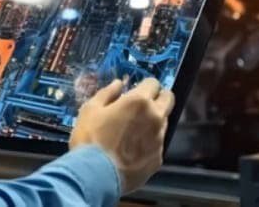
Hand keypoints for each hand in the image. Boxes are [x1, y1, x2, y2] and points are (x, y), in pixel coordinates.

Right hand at [69, 78, 174, 193]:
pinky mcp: (158, 159)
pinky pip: (157, 144)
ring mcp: (159, 139)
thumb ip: (107, 93)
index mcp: (139, 102)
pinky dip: (148, 143)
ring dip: (153, 121)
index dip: (145, 85)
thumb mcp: (91, 110)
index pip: (154, 83)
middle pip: (169, 99)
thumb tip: (118, 84)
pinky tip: (132, 150)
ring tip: (133, 131)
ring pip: (163, 122)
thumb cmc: (90, 139)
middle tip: (144, 104)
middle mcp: (155, 118)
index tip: (137, 90)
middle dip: (159, 97)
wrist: (95, 176)